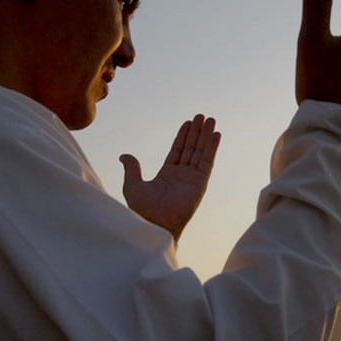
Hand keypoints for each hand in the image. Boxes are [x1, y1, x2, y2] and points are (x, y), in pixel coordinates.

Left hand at [119, 115, 220, 240]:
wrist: (155, 224)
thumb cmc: (143, 210)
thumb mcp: (132, 185)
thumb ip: (132, 169)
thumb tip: (124, 156)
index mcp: (167, 175)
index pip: (177, 151)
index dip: (183, 136)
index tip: (188, 123)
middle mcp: (182, 176)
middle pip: (191, 148)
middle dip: (196, 132)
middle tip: (202, 117)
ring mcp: (192, 179)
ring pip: (200, 152)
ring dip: (206, 136)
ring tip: (211, 120)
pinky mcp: (200, 183)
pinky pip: (207, 162)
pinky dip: (212, 148)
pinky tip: (216, 135)